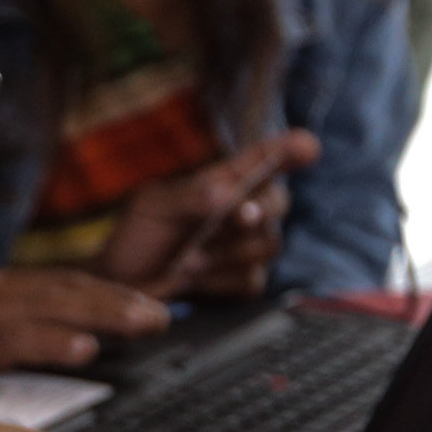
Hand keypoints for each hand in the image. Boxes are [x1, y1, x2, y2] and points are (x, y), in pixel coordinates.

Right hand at [0, 267, 167, 403]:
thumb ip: (11, 340)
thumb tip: (65, 350)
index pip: (61, 284)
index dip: (110, 292)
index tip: (151, 306)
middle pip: (65, 288)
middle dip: (119, 298)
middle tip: (165, 315)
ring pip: (49, 305)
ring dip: (103, 312)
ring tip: (146, 323)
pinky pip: (13, 340)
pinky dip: (51, 341)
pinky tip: (84, 349)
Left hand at [91, 132, 318, 298]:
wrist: (123, 285)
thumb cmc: (138, 236)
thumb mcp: (155, 207)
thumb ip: (192, 196)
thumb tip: (228, 194)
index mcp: (221, 182)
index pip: (263, 160)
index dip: (288, 150)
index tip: (308, 146)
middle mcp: (241, 210)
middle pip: (279, 202)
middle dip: (259, 210)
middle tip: (238, 217)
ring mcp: (244, 247)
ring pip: (268, 244)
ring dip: (228, 251)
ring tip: (190, 255)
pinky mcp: (242, 281)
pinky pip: (252, 280)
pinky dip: (221, 280)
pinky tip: (196, 277)